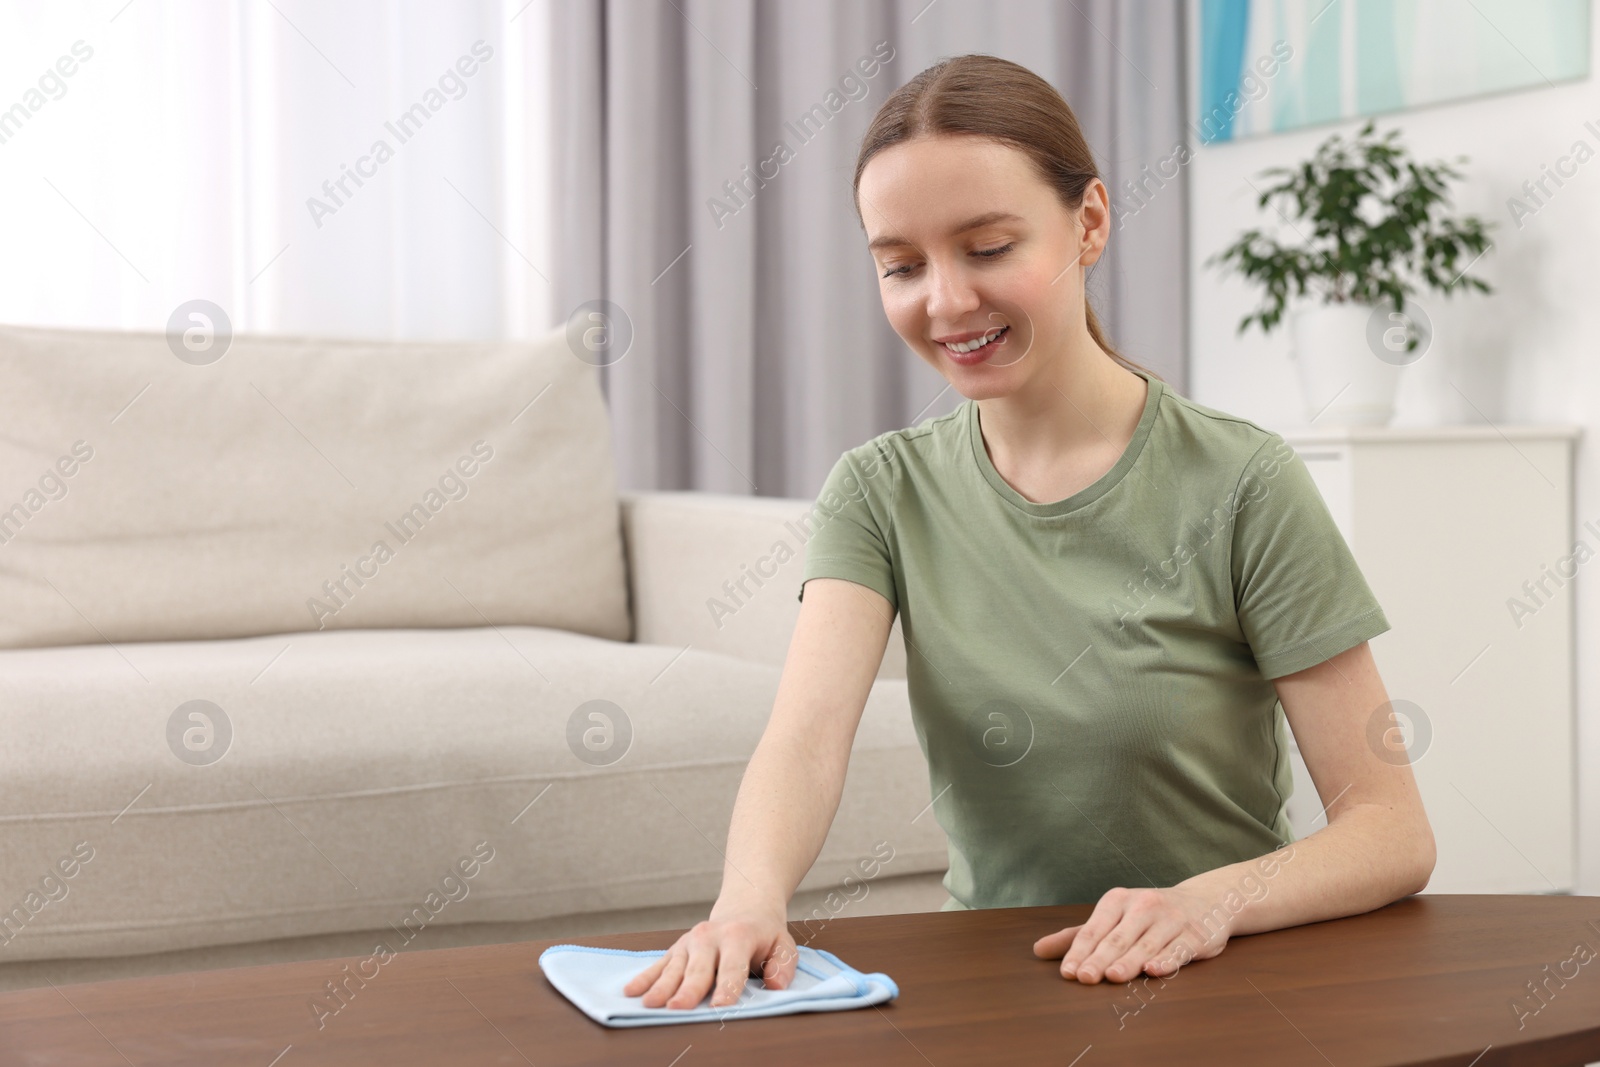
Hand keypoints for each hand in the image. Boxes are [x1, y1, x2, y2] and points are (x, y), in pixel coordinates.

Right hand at [621, 901, 797, 1009]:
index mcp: (738, 937)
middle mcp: (709, 937)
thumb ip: (782, 965)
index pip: (733, 966)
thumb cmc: (764, 933)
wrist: (745, 906)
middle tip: (677, 1008)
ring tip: (650, 1003)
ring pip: (674, 968)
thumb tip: (775, 985)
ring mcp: (690, 942)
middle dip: (687, 990)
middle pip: (698, 969)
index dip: (727, 987)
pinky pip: (659, 964)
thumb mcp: (783, 945)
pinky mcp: (677, 949)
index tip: (719, 1006)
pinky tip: (631, 990)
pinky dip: (645, 978)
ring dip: (661, 986)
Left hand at [1032, 885, 1230, 983]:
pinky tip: (1154, 970)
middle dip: (1100, 959)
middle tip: (1085, 978)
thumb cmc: (1148, 914)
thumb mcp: (1113, 917)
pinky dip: (1167, 960)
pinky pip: (1179, 949)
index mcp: (1118, 900)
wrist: (1205, 901)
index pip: (1094, 929)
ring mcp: (1171, 920)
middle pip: (1117, 938)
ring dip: (1129, 961)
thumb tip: (1037, 950)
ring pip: (1146, 945)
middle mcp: (1144, 906)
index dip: (1080, 951)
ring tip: (1112, 976)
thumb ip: (1077, 936)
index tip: (1068, 972)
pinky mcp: (1195, 935)